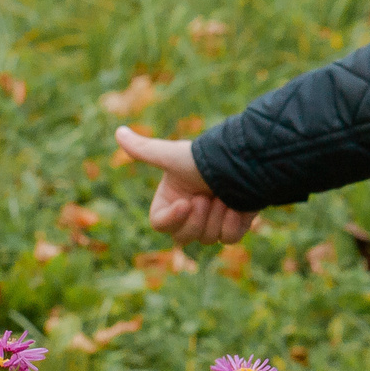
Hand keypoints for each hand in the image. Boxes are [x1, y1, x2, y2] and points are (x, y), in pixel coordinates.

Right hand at [114, 126, 254, 245]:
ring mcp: (214, 219)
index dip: (173, 218)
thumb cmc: (208, 157)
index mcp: (172, 199)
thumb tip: (119, 132)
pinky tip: (240, 205)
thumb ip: (145, 150)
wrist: (250, 159)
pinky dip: (235, 223)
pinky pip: (229, 239)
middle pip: (183, 237)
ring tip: (226, 196)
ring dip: (217, 217)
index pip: (160, 224)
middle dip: (198, 218)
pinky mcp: (236, 224)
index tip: (188, 202)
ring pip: (207, 239)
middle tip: (209, 197)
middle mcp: (191, 211)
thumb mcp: (173, 156)